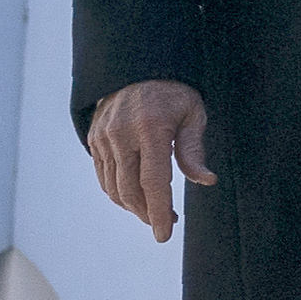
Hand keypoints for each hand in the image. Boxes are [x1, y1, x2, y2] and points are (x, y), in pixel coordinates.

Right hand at [87, 80, 212, 240]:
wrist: (136, 64)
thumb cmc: (172, 91)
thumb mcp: (192, 113)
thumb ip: (194, 150)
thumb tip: (206, 181)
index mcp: (151, 128)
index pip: (153, 182)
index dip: (159, 212)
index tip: (164, 235)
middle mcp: (122, 134)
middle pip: (130, 190)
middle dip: (147, 214)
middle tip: (165, 222)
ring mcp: (104, 136)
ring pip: (114, 187)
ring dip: (133, 206)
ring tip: (154, 209)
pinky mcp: (94, 138)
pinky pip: (104, 175)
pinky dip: (118, 192)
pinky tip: (136, 195)